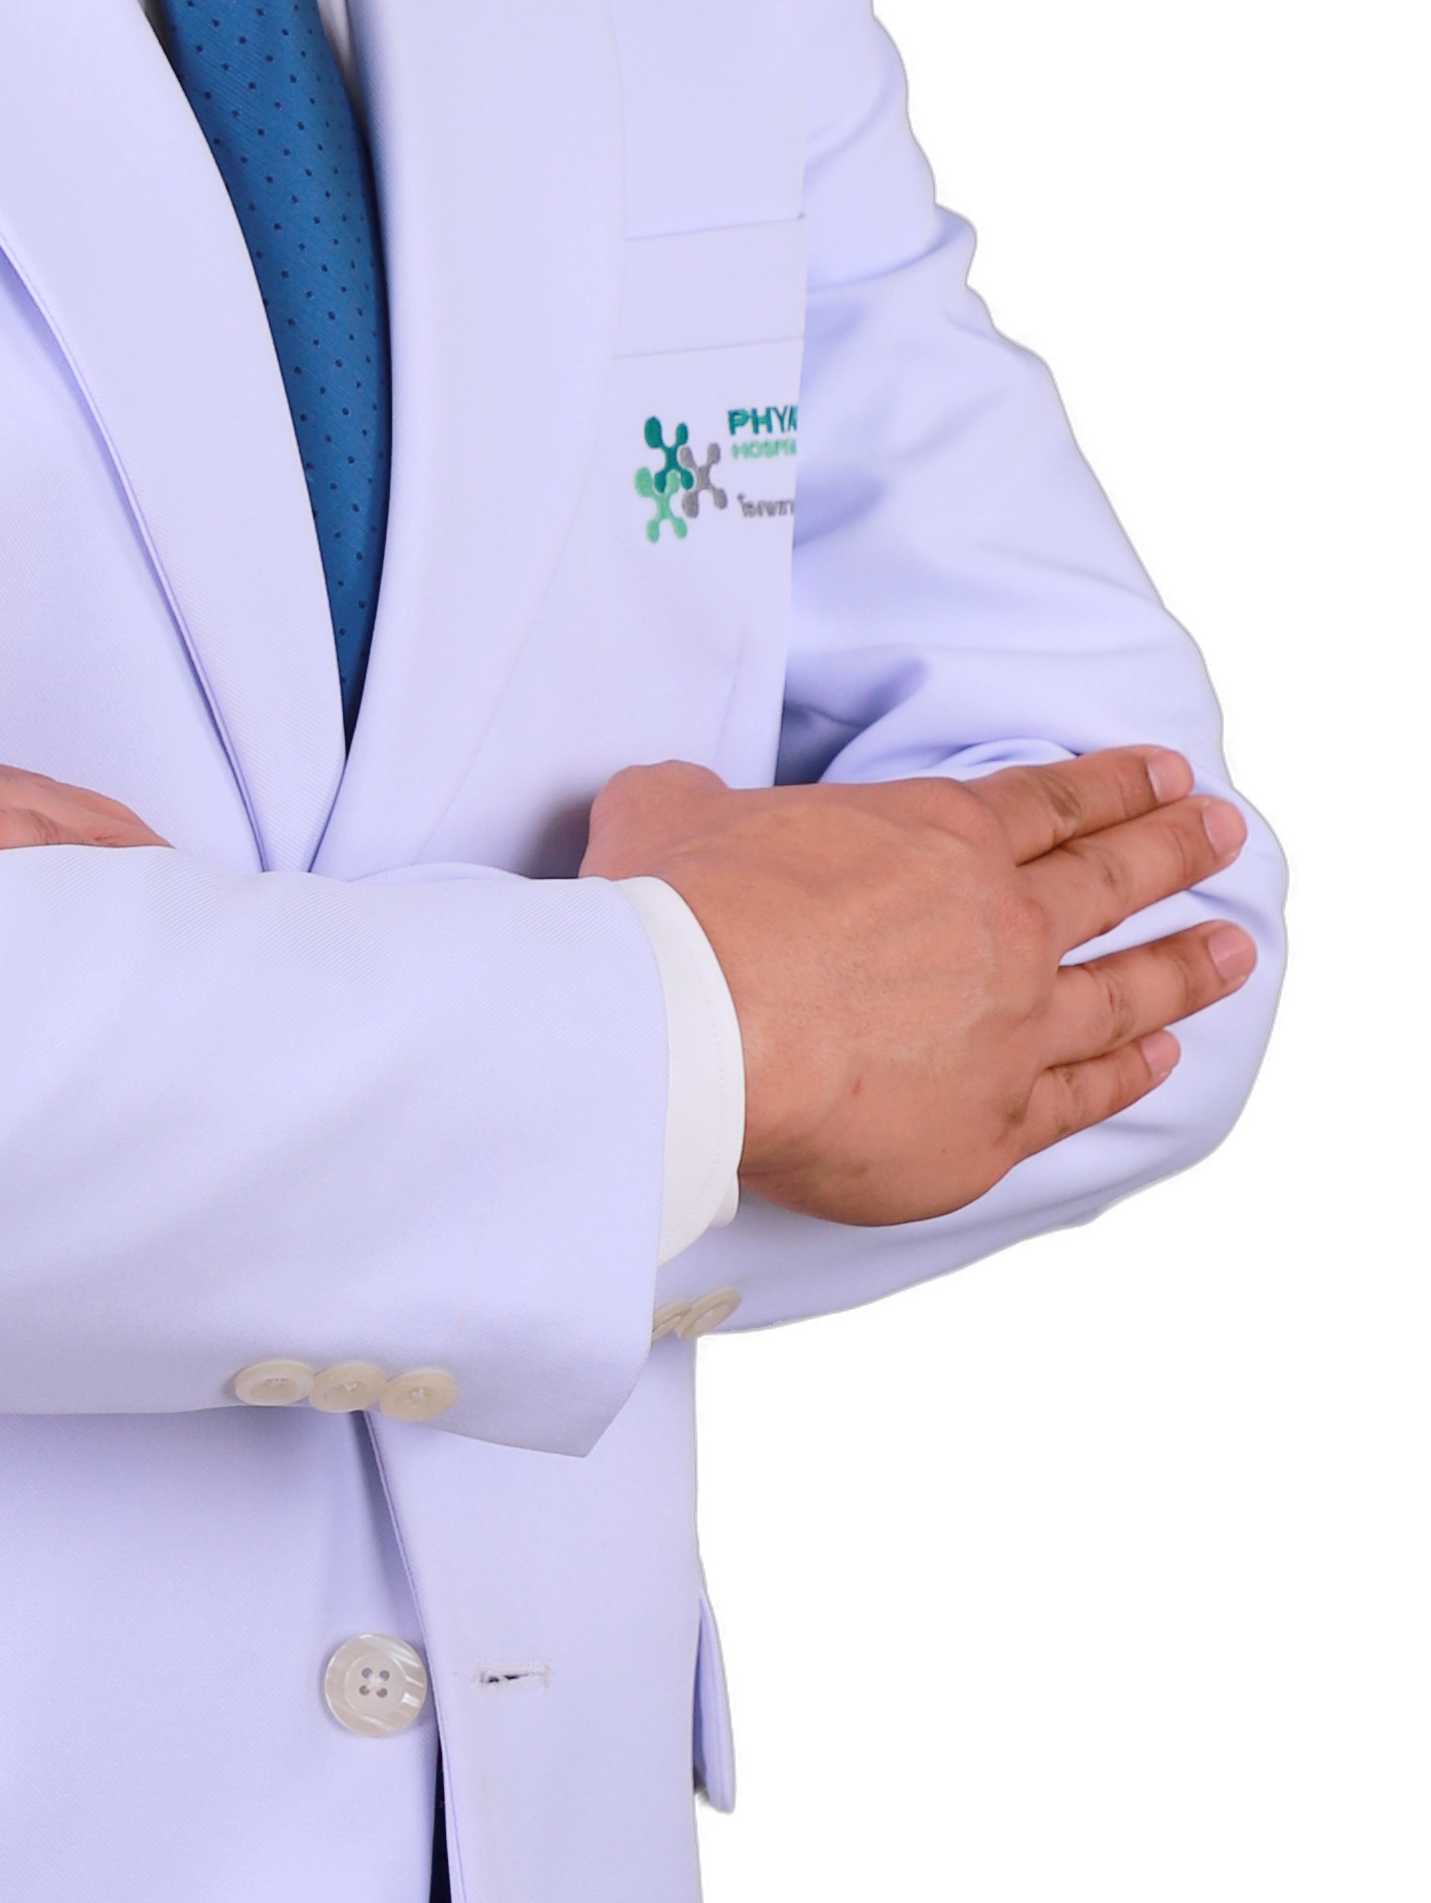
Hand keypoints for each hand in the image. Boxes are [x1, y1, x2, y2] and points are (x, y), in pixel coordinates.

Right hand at [583, 743, 1255, 1223]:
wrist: (694, 1030)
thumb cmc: (683, 916)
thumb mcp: (670, 810)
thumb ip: (692, 798)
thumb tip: (673, 797)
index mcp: (938, 835)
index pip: (1053, 801)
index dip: (1116, 785)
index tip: (1166, 775)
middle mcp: (1001, 927)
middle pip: (1116, 880)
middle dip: (1178, 849)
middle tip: (1224, 832)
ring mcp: (1011, 1030)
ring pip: (1126, 991)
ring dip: (1187, 965)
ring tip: (1231, 949)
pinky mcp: (992, 1127)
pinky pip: (1084, 1096)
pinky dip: (1131, 1073)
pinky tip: (1160, 1058)